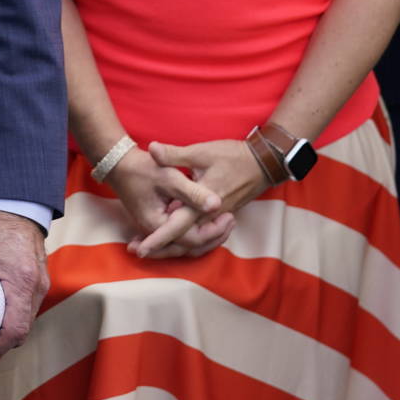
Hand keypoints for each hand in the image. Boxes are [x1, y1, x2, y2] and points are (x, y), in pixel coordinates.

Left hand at [0, 205, 47, 353]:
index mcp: (20, 282)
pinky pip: (26, 306)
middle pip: (22, 329)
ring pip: (25, 319)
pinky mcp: (38, 278)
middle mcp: (36, 286)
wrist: (14, 199)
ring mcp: (40, 282)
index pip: (16, 330)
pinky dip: (9, 313)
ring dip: (2, 326)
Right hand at [104, 146, 225, 258]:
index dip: (213, 231)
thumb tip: (217, 204)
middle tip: (232, 220)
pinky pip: (181, 236)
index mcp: (158, 223)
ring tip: (226, 222)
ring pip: (187, 244)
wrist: (119, 164)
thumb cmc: (142, 168)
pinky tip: (211, 223)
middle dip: (213, 237)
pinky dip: (197, 233)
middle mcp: (156, 231)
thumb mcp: (168, 176)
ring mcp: (157, 228)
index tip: (229, 215)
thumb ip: (192, 192)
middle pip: (190, 247)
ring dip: (207, 237)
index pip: (192, 239)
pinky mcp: (159, 222)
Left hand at [144, 140, 271, 255]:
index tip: (140, 250)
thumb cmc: (232, 156)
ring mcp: (217, 219)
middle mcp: (210, 217)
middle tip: (136, 249)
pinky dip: (186, 238)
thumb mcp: (201, 152)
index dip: (157, 239)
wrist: (263, 162)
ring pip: (193, 241)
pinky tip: (171, 232)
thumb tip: (152, 149)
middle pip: (183, 242)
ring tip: (148, 244)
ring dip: (172, 245)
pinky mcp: (220, 216)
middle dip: (160, 247)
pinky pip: (201, 234)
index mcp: (203, 204)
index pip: (177, 228)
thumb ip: (175, 155)